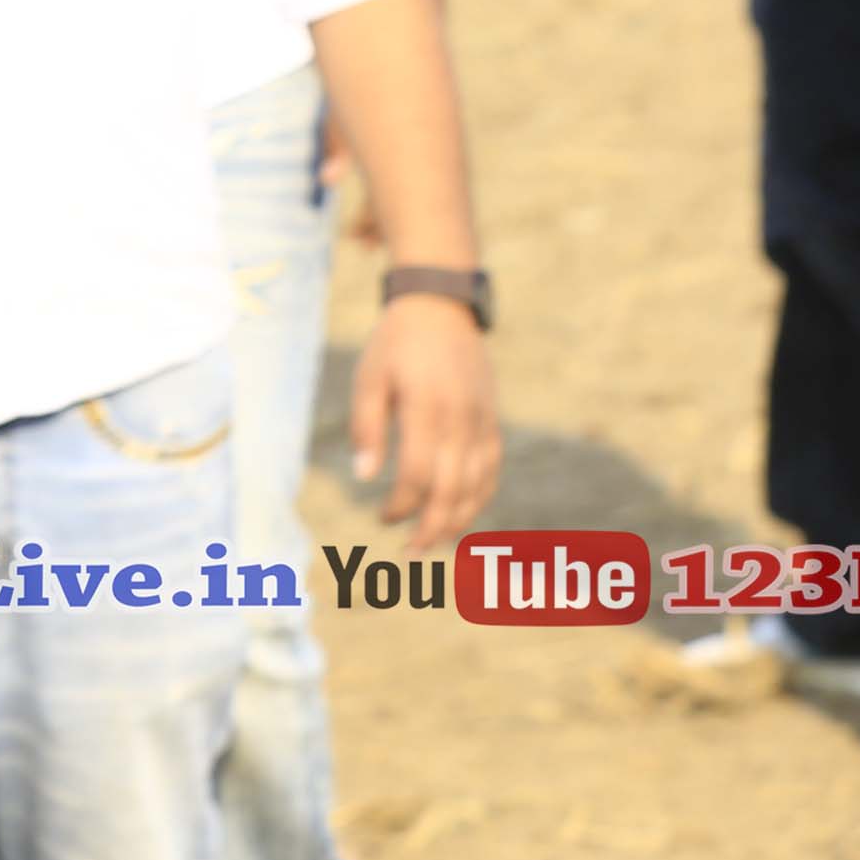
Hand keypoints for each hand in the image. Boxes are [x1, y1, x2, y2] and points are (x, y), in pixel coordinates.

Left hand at [347, 291, 501, 552]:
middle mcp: (462, 418)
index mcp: (429, 409)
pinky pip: (493, 467)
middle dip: (433, 526)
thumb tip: (365, 477)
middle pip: (454, 488)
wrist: (440, 307)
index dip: (403, 504)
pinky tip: (462, 512)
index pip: (420, 475)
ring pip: (480, 483)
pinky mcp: (492, 419)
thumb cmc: (394, 345)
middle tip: (410, 552)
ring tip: (435, 542)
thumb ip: (367, 427)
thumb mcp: (369, 379)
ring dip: (459, 518)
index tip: (382, 517)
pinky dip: (480, 495)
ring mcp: (483, 420)